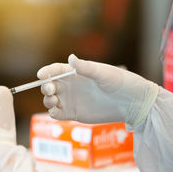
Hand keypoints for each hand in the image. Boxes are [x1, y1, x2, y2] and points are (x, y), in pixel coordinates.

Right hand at [37, 54, 158, 125]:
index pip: (54, 70)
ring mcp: (70, 100)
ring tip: (54, 100)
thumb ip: (85, 68)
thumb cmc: (119, 82)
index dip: (46, 72)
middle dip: (45, 87)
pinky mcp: (73, 114)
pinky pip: (57, 113)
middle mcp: (70, 85)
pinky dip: (52, 112)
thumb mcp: (102, 73)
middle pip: (49, 85)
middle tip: (51, 89)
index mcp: (74, 72)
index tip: (41, 75)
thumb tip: (70, 57)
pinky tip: (56, 111)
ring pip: (50, 100)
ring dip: (47, 100)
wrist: (131, 103)